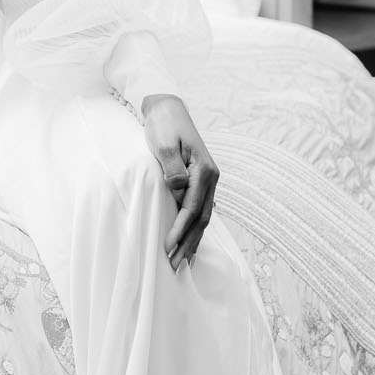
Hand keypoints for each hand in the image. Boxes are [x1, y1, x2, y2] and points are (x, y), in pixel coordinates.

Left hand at [139, 94, 218, 271]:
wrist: (168, 109)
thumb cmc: (164, 125)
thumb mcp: (164, 143)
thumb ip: (172, 167)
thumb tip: (178, 188)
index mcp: (204, 170)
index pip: (192, 207)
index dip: (180, 229)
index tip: (167, 246)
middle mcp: (211, 177)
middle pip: (201, 218)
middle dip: (188, 243)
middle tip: (175, 265)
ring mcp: (208, 181)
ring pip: (203, 217)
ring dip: (193, 240)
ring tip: (183, 262)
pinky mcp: (200, 182)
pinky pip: (200, 210)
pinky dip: (195, 229)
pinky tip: (189, 242)